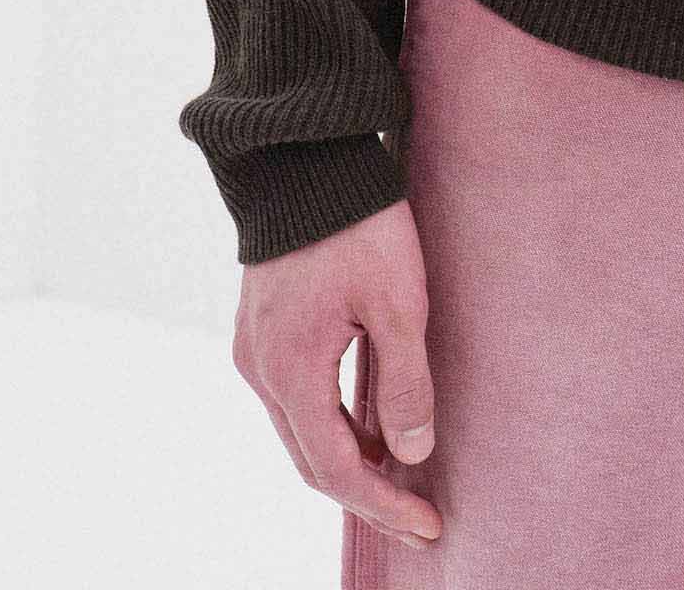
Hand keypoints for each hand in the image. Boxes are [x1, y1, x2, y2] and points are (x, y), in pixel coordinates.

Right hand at [232, 197, 443, 548]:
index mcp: (290, 370)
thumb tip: (412, 453)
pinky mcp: (261, 328)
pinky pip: (295, 398)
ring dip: (348, 460)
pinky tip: (370, 423)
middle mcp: (259, 369)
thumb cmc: (358, 223)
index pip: (336, 470)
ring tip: (402, 478)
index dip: (383, 505)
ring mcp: (254, 349)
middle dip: (366, 495)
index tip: (429, 526)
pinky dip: (331, 424)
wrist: (306, 157)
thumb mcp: (398, 301)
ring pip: (300, 431)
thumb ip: (404, 382)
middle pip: (311, 461)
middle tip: (419, 518)